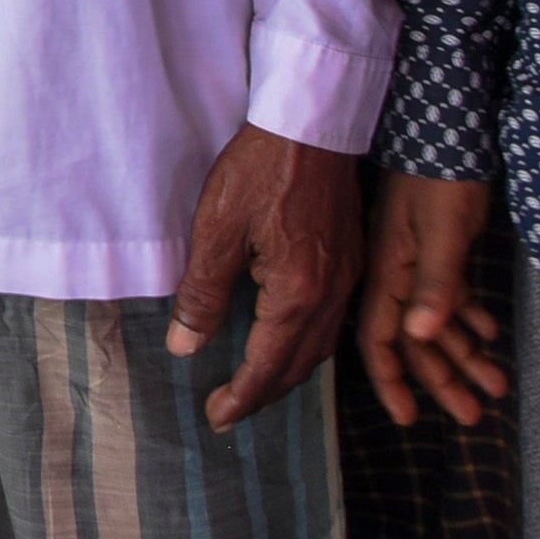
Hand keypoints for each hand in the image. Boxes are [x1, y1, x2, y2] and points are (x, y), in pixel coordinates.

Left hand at [168, 127, 361, 425]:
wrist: (312, 121)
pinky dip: (308, 343)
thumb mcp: (216, 229)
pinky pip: (334, 321)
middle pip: (300, 364)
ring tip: (256, 384)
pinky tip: (289, 338)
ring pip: (322, 346)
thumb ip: (202, 293)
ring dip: (288, 372)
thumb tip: (186, 347)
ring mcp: (349, 276)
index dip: (242, 397)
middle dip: (264, 393)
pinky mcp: (353, 257)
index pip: (268, 365)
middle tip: (229, 411)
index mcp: (297, 292)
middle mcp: (332, 293)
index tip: (217, 417)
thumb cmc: (260, 169)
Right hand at [352, 172, 507, 426]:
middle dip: (444, 380)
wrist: (449, 123)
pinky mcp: (442, 245)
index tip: (409, 418)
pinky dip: (471, 317)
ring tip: (498, 385)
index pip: (382, 338)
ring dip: (466, 354)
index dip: (393, 380)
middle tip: (474, 417)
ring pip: (440, 321)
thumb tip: (421, 338)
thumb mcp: (444, 230)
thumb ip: (435, 284)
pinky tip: (490, 331)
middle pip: (417, 340)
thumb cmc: (443, 174)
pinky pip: (453, 294)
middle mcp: (400, 272)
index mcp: (390, 272)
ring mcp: (420, 259)